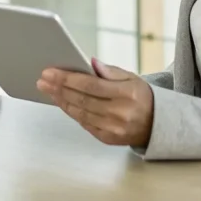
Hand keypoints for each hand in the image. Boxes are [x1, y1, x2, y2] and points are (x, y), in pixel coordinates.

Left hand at [36, 59, 154, 147]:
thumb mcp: (131, 78)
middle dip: (58, 88)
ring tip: (47, 89)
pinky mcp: (107, 138)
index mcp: (127, 94)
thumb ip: (110, 71)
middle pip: (81, 99)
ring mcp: (113, 128)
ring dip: (61, 100)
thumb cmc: (141, 96)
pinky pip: (84, 123)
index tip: (50, 72)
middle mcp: (120, 113)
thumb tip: (90, 62)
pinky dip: (70, 111)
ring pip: (80, 113)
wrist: (158, 124)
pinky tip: (61, 101)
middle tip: (42, 79)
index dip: (67, 79)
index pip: (90, 85)